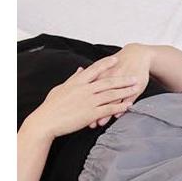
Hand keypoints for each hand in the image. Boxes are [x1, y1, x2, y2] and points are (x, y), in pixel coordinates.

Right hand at [27, 55, 142, 138]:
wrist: (45, 121)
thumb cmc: (51, 106)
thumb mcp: (61, 88)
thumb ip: (73, 78)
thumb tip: (80, 69)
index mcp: (77, 82)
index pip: (95, 69)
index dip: (107, 63)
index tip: (117, 58)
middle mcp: (84, 89)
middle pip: (108, 81)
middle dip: (123, 78)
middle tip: (135, 76)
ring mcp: (88, 101)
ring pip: (111, 94)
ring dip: (125, 91)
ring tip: (136, 89)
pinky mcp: (91, 114)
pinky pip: (109, 109)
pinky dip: (120, 107)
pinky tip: (128, 105)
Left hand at [87, 43, 151, 126]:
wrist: (137, 55)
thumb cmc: (120, 62)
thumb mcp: (104, 66)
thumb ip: (92, 73)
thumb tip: (79, 73)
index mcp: (101, 73)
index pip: (89, 89)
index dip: (82, 101)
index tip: (75, 112)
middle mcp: (111, 78)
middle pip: (100, 97)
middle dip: (92, 110)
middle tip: (86, 121)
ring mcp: (123, 84)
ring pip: (113, 100)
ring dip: (106, 113)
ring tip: (100, 122)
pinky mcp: (134, 88)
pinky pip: (127, 100)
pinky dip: (121, 108)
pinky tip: (117, 115)